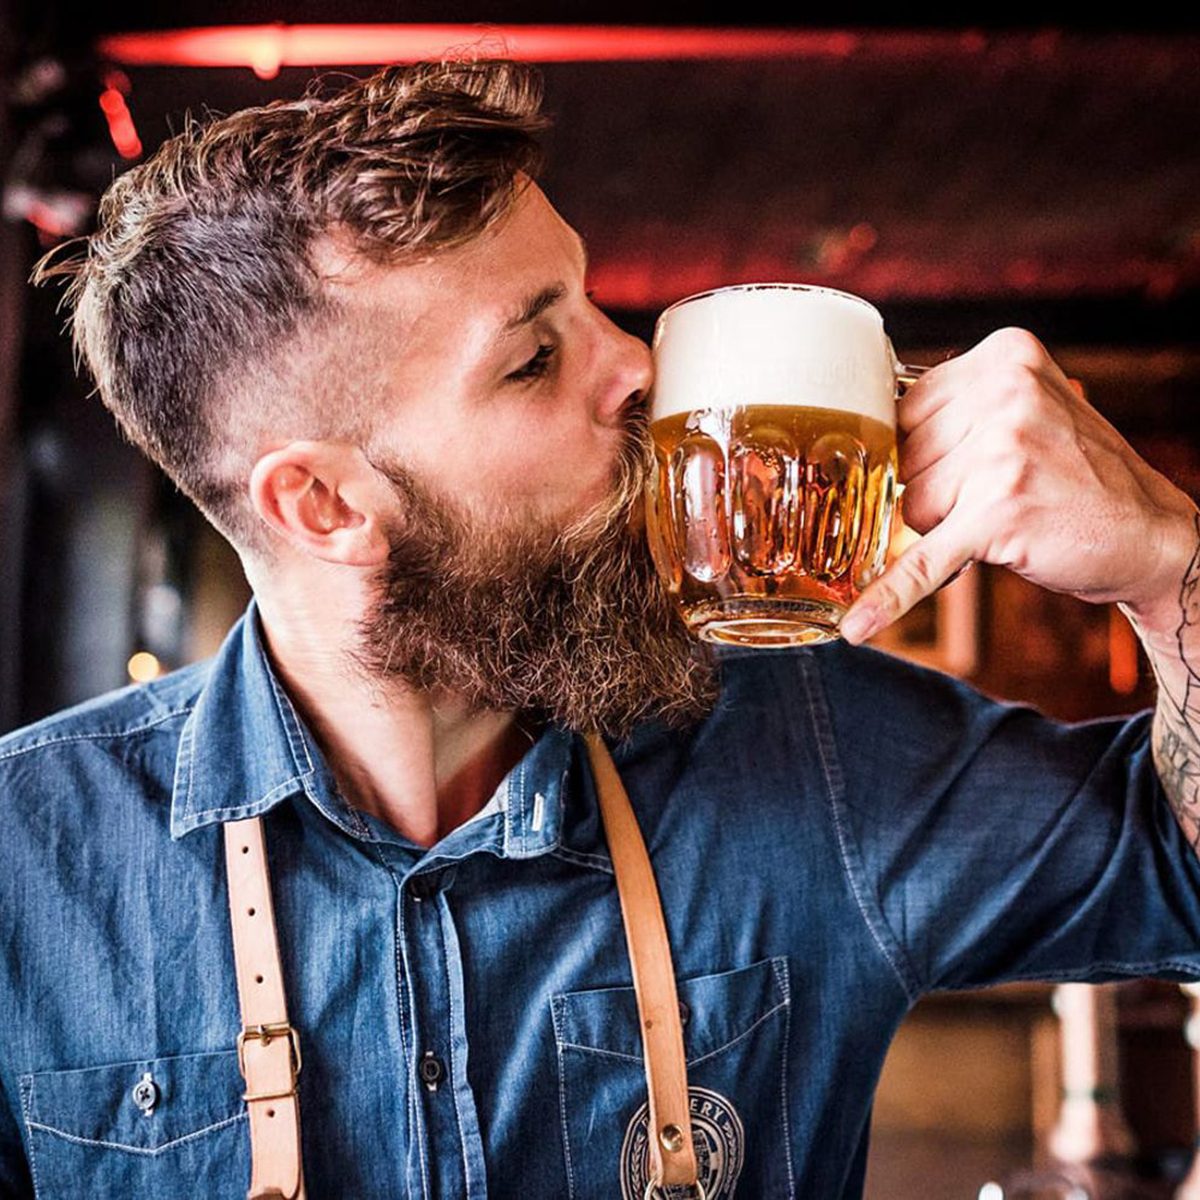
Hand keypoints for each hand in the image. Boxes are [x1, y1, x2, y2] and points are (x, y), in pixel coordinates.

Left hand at [839, 327, 1197, 644]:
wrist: (1151, 533)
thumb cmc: (1076, 475)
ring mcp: (1002, 454)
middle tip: (1002, 492)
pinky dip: (891, 596)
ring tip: (1009, 515)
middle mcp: (1004, 394)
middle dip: (939, 489)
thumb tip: (866, 432)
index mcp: (1005, 356)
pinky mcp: (997, 515)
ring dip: (949, 526)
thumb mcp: (1028, 408)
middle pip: (906, 458)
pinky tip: (859, 624)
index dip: (928, 449)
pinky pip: (924, 561)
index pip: (905, 408)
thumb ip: (957, 406)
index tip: (965, 462)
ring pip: (912, 506)